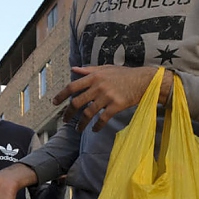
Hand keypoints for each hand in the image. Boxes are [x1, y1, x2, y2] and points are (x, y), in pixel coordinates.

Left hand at [53, 66, 170, 131]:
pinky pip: (103, 119)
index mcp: (94, 77)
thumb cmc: (124, 74)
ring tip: (78, 129)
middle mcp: (98, 87)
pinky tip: (94, 130)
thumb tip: (73, 69)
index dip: (62, 95)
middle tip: (65, 120)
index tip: (54, 102)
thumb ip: (89, 70)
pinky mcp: (116, 106)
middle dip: (68, 113)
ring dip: (81, 123)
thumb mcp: (105, 68)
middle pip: (77, 102)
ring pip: (88, 113)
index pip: (72, 86)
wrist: (143, 81)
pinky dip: (97, 126)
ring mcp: (107, 97)